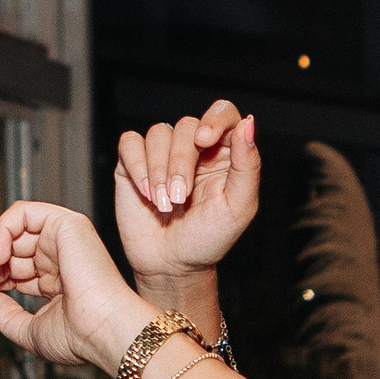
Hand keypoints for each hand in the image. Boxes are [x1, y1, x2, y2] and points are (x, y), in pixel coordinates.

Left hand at [0, 201, 153, 374]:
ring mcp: (62, 239)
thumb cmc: (79, 338)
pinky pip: (19, 214)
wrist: (106, 332)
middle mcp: (59, 257)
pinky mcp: (65, 224)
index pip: (8, 272)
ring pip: (7, 233)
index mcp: (55, 281)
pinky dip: (0, 232)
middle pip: (3, 252)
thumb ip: (2, 313)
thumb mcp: (28, 330)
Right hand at [115, 103, 259, 285]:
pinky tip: (146, 194)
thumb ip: (247, 165)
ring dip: (161, 170)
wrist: (172, 265)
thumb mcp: (238, 207)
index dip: (214, 118)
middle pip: (187, 126)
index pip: (223, 114)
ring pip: (159, 133)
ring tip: (165, 203)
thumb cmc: (209, 239)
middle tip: (181, 196)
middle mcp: (194, 149)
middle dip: (182, 161)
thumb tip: (249, 123)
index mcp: (224, 155)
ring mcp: (163, 154)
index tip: (205, 141)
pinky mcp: (134, 163)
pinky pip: (130, 142)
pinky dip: (138, 166)